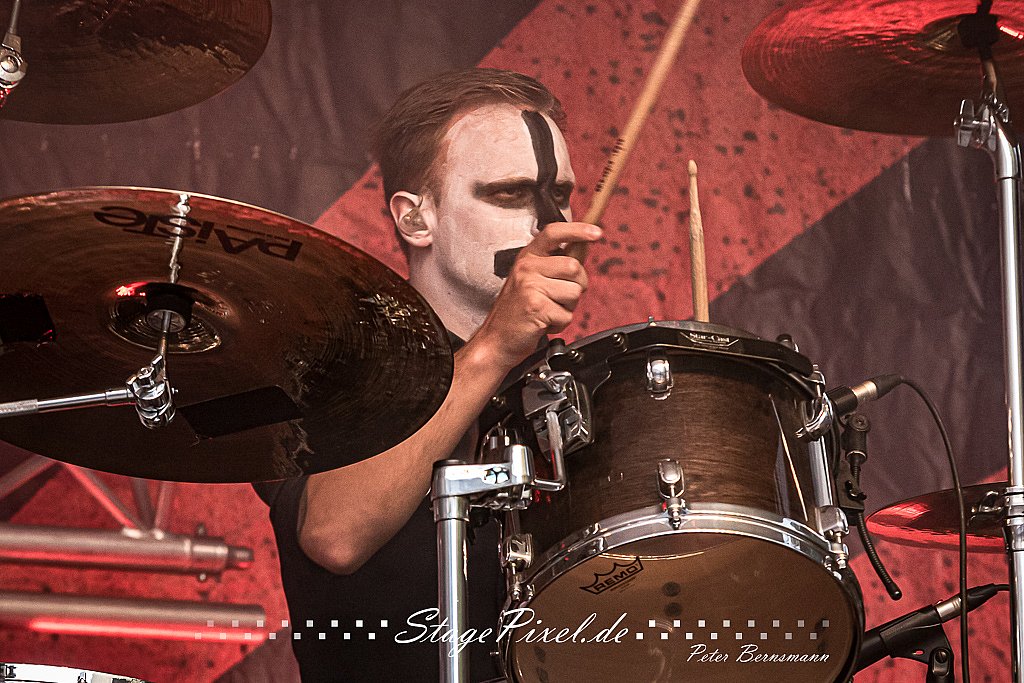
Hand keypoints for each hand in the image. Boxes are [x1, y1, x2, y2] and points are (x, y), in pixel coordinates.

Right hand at [471, 221, 601, 369]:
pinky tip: (544, 323)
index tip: (596, 232)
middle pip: (574, 267)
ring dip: (567, 308)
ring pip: (574, 292)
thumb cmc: (517, 311)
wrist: (497, 339)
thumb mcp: (532, 279)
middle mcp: (527, 267)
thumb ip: (557, 264)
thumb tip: (584, 246)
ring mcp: (530, 286)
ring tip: (548, 311)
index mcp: (527, 257)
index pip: (554, 233)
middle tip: (559, 297)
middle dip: (577, 286)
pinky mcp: (536, 306)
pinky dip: (560, 324)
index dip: (578, 230)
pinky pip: (567, 314)